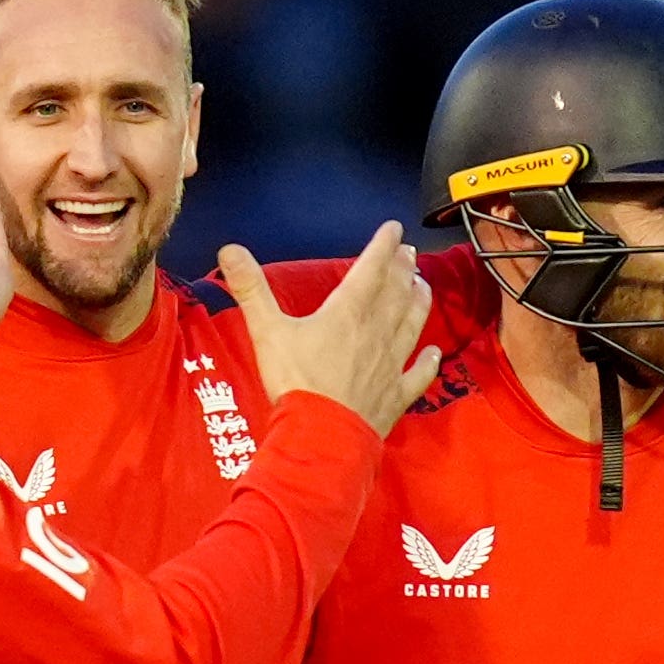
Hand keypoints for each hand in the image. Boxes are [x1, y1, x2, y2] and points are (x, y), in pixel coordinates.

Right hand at [222, 222, 441, 434]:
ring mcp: (391, 364)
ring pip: (412, 324)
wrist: (323, 436)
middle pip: (396, 292)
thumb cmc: (296, 382)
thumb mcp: (267, 331)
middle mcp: (377, 331)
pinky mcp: (397, 395)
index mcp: (347, 312)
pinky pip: (418, 374)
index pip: (371, 269)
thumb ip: (250, 289)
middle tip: (410, 253)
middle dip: (403, 269)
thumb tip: (229, 249)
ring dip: (419, 302)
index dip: (383, 245)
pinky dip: (428, 362)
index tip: (394, 228)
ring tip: (423, 285)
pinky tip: (435, 353)